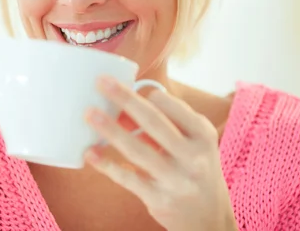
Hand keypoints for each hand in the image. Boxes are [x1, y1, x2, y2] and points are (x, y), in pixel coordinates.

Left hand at [84, 76, 237, 230]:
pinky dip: (107, 165)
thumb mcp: (193, 143)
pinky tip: (90, 153)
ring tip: (89, 114)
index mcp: (202, 134)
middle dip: (125, 99)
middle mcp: (193, 156)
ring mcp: (176, 179)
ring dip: (111, 130)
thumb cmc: (193, 168)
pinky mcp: (159, 199)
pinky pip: (128, 178)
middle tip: (101, 83)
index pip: (171, 106)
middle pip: (154, 122)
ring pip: (138, 149)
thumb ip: (165, 124)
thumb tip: (121, 109)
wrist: (209, 219)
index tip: (123, 89)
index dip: (145, 96)